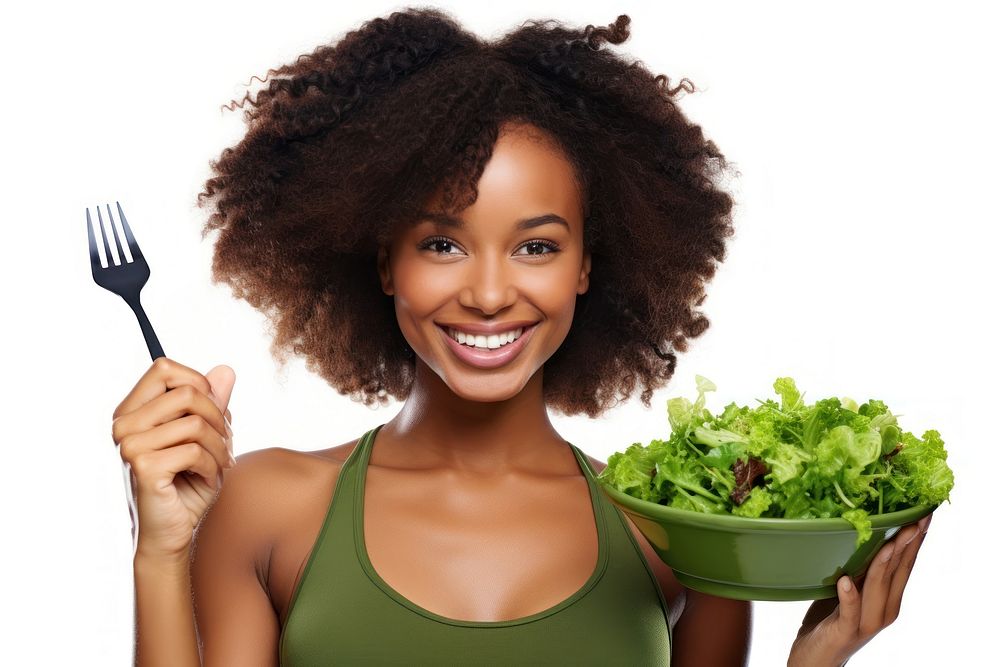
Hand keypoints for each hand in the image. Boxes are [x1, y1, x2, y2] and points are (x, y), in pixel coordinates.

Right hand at [111, 357, 236, 561]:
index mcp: (132, 411)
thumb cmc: (187, 483)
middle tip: (225, 442)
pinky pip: (195, 451)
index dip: (198, 383)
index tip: (212, 411)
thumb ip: (213, 403)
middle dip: (219, 418)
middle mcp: (124, 424)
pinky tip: (207, 480)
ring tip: (219, 464)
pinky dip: (213, 467)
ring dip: (220, 447)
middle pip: (187, 393)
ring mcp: (130, 444)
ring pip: (196, 423)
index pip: (164, 368)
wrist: (172, 532)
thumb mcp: (206, 437)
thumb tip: (226, 370)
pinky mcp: (144, 466)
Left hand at [787, 513, 932, 666]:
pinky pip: (850, 611)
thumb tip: (862, 533)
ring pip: (879, 587)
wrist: (817, 659)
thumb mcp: (849, 588)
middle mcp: (884, 610)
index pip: (906, 565)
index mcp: (888, 599)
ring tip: (888, 541)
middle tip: (915, 518)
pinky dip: (849, 596)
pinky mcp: (845, 630)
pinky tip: (846, 582)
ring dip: (883, 563)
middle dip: (907, 544)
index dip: (916, 540)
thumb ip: (860, 569)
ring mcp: (866, 622)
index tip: (924, 515)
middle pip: (898, 572)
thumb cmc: (831, 620)